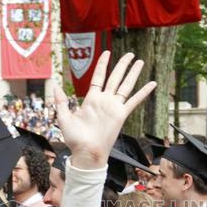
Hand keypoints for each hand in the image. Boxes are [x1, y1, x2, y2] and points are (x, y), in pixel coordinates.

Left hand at [53, 52, 155, 169]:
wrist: (86, 153)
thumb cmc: (75, 139)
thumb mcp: (63, 118)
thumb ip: (61, 102)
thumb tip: (55, 86)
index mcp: (91, 99)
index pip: (99, 76)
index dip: (103, 64)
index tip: (107, 53)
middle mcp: (104, 101)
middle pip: (115, 77)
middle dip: (122, 65)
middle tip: (129, 54)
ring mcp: (113, 107)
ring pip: (126, 85)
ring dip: (133, 73)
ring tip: (140, 61)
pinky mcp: (121, 115)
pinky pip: (134, 101)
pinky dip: (144, 92)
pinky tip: (152, 84)